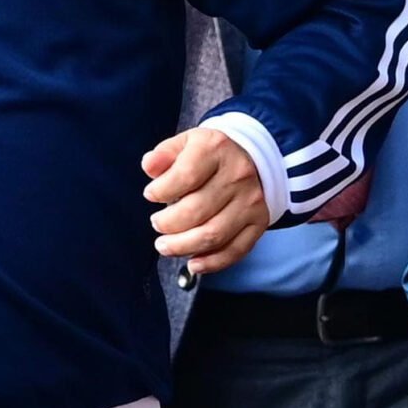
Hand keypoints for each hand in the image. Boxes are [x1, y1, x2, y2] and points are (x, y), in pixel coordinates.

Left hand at [142, 129, 270, 275]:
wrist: (250, 158)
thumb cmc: (209, 155)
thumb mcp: (185, 143)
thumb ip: (163, 154)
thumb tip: (149, 165)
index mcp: (216, 149)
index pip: (185, 176)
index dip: (161, 191)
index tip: (150, 195)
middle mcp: (238, 175)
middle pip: (196, 211)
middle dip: (168, 224)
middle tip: (157, 224)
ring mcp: (250, 201)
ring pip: (213, 235)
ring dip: (182, 247)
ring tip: (165, 245)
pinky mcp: (258, 222)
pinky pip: (235, 250)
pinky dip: (211, 263)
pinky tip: (193, 263)